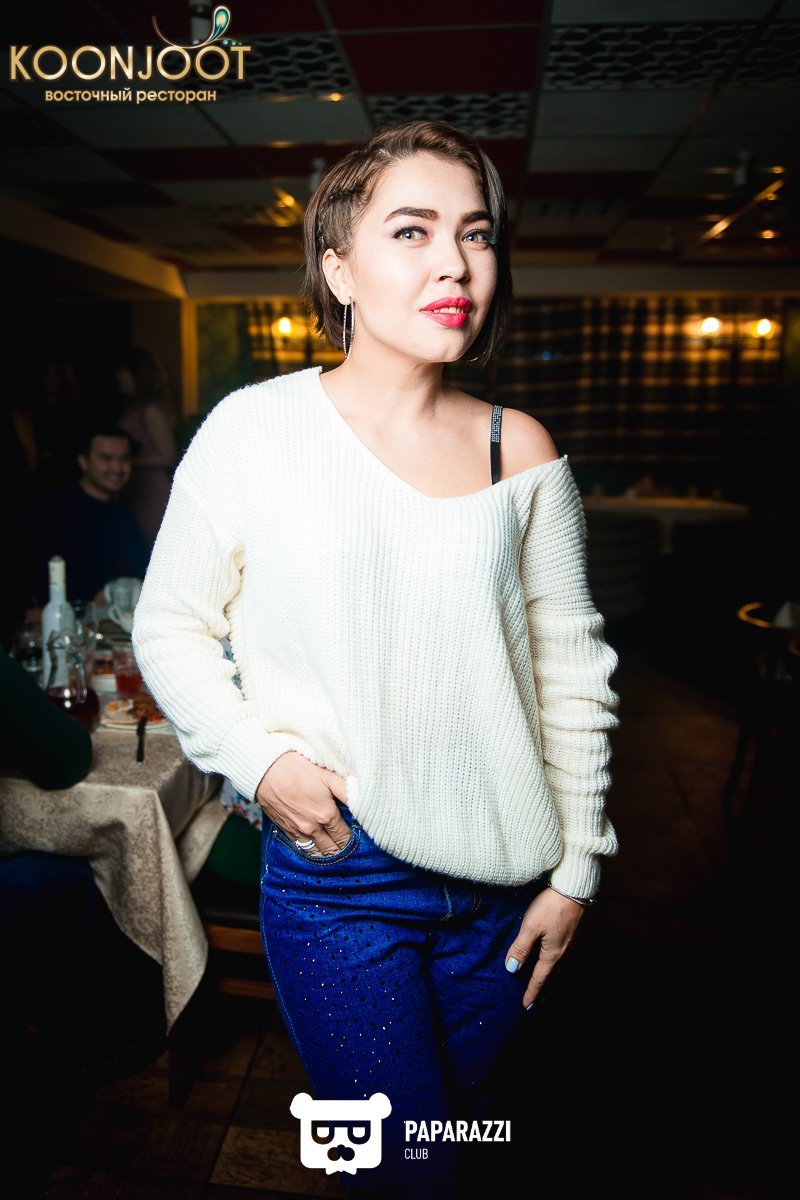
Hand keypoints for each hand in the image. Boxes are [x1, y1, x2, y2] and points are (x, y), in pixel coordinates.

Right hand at [256, 750, 350, 855]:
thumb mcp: (329, 776)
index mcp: (326, 816)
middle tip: (348, 843)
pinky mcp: (285, 829)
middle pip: (332, 849)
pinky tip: (315, 844)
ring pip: (316, 852)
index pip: (345, 838)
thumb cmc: (299, 769)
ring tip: (333, 847)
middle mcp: (312, 828)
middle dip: (341, 848)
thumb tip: (364, 803)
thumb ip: (348, 791)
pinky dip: (310, 848)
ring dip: (325, 851)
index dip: (353, 838)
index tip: (357, 835)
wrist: (265, 769)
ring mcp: (297, 831)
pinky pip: (300, 847)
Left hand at [505, 886, 586, 1007]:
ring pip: (558, 969)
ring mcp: (570, 944)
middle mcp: (564, 953)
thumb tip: (512, 969)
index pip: (540, 978)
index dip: (532, 992)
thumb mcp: (531, 926)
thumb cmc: (551, 906)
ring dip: (550, 980)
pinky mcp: (572, 934)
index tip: (526, 1006)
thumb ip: (521, 948)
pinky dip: (556, 968)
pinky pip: (563, 959)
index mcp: (553, 954)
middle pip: (552, 977)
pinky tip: (554, 963)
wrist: (574, 888)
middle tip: (536, 1004)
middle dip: (543, 991)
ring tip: (545, 988)